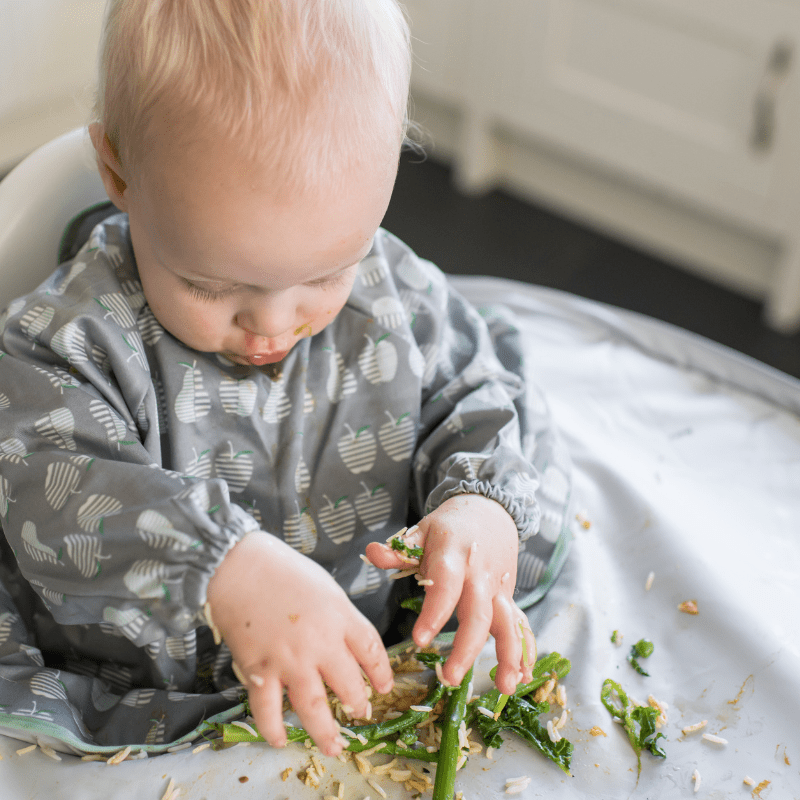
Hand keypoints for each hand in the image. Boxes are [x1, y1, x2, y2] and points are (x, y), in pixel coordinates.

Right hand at [206, 532, 393, 755]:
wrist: (239, 566)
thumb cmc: (282, 569)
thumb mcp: (325, 587)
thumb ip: (339, 617)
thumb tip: (346, 643)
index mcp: (340, 616)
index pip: (371, 651)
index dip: (381, 672)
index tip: (383, 686)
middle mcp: (320, 642)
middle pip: (349, 684)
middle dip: (357, 704)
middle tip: (359, 713)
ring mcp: (290, 659)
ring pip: (315, 707)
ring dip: (325, 732)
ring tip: (333, 745)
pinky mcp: (260, 670)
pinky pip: (269, 710)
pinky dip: (274, 729)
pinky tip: (280, 739)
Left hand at [365, 494, 535, 695]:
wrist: (490, 510)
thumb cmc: (450, 526)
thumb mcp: (423, 531)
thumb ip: (399, 549)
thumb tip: (372, 553)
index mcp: (454, 555)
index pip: (445, 586)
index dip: (435, 613)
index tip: (419, 640)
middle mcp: (480, 574)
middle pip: (478, 613)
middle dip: (467, 648)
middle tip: (450, 678)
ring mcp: (498, 587)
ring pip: (506, 623)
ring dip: (508, 654)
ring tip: (503, 687)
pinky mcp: (509, 596)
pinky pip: (520, 624)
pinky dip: (525, 650)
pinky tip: (523, 677)